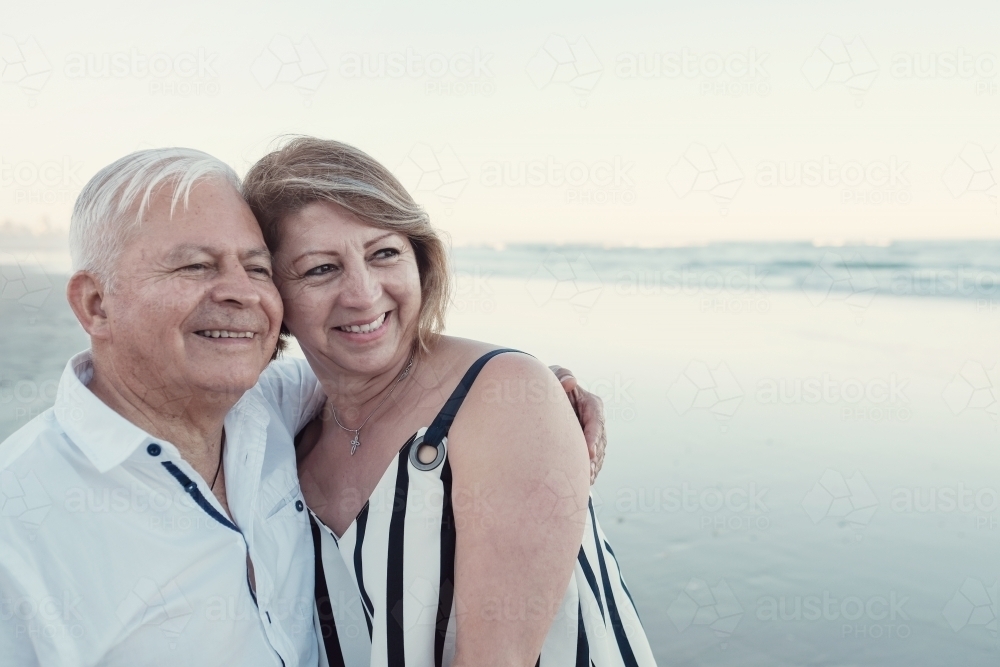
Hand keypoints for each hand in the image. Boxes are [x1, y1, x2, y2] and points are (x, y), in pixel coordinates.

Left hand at [549, 365, 605, 483]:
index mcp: (591, 404)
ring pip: (597, 455)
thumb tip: (570, 382)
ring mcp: (593, 436)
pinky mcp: (588, 448)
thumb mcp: (553, 376)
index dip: (594, 438)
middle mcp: (595, 421)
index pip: (596, 422)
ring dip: (592, 469)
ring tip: (585, 482)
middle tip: (587, 474)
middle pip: (599, 443)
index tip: (589, 453)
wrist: (541, 401)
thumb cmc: (549, 386)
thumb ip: (561, 375)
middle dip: (594, 460)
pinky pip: (591, 462)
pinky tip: (582, 483)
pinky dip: (588, 473)